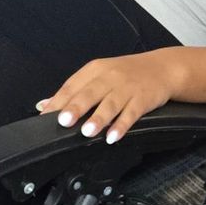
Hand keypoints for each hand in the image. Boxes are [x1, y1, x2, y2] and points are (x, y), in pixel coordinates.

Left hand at [35, 49, 185, 143]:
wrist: (162, 68)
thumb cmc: (126, 74)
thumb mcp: (98, 75)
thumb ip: (72, 91)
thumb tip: (43, 105)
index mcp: (95, 70)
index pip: (72, 86)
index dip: (58, 102)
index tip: (45, 116)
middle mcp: (110, 77)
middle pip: (90, 93)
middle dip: (76, 108)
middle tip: (64, 121)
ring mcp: (127, 88)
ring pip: (111, 104)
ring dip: (99, 118)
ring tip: (87, 132)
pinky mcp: (143, 99)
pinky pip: (131, 113)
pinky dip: (122, 125)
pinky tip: (113, 136)